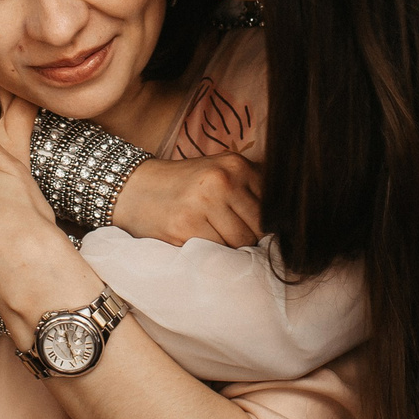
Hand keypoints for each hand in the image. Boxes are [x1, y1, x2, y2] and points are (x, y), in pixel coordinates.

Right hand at [109, 152, 262, 246]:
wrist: (133, 188)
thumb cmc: (182, 185)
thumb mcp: (217, 172)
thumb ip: (250, 188)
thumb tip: (285, 222)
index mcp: (235, 165)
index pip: (270, 208)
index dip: (264, 224)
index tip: (250, 228)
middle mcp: (221, 181)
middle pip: (258, 229)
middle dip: (248, 238)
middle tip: (227, 234)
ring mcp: (203, 205)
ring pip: (239, 244)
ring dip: (229, 248)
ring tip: (211, 236)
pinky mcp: (185, 228)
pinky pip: (216, 252)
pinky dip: (210, 253)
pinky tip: (197, 240)